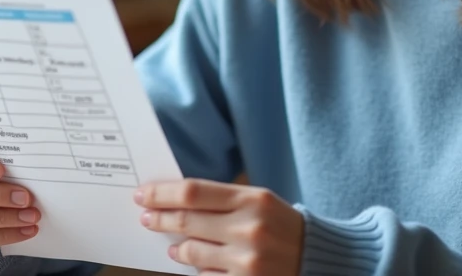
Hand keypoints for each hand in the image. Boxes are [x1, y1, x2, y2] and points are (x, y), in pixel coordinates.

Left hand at [135, 178, 303, 274]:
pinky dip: (198, 270)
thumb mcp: (259, 202)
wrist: (318, 260)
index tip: (143, 194)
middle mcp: (248, 228)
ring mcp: (246, 261)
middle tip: (145, 217)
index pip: (192, 192)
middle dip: (159, 218)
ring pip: (190, 252)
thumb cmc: (282, 226)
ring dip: (177, 247)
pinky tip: (199, 264)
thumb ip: (222, 200)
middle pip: (186, 220)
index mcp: (252, 199)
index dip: (161, 194)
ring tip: (174, 245)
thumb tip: (175, 202)